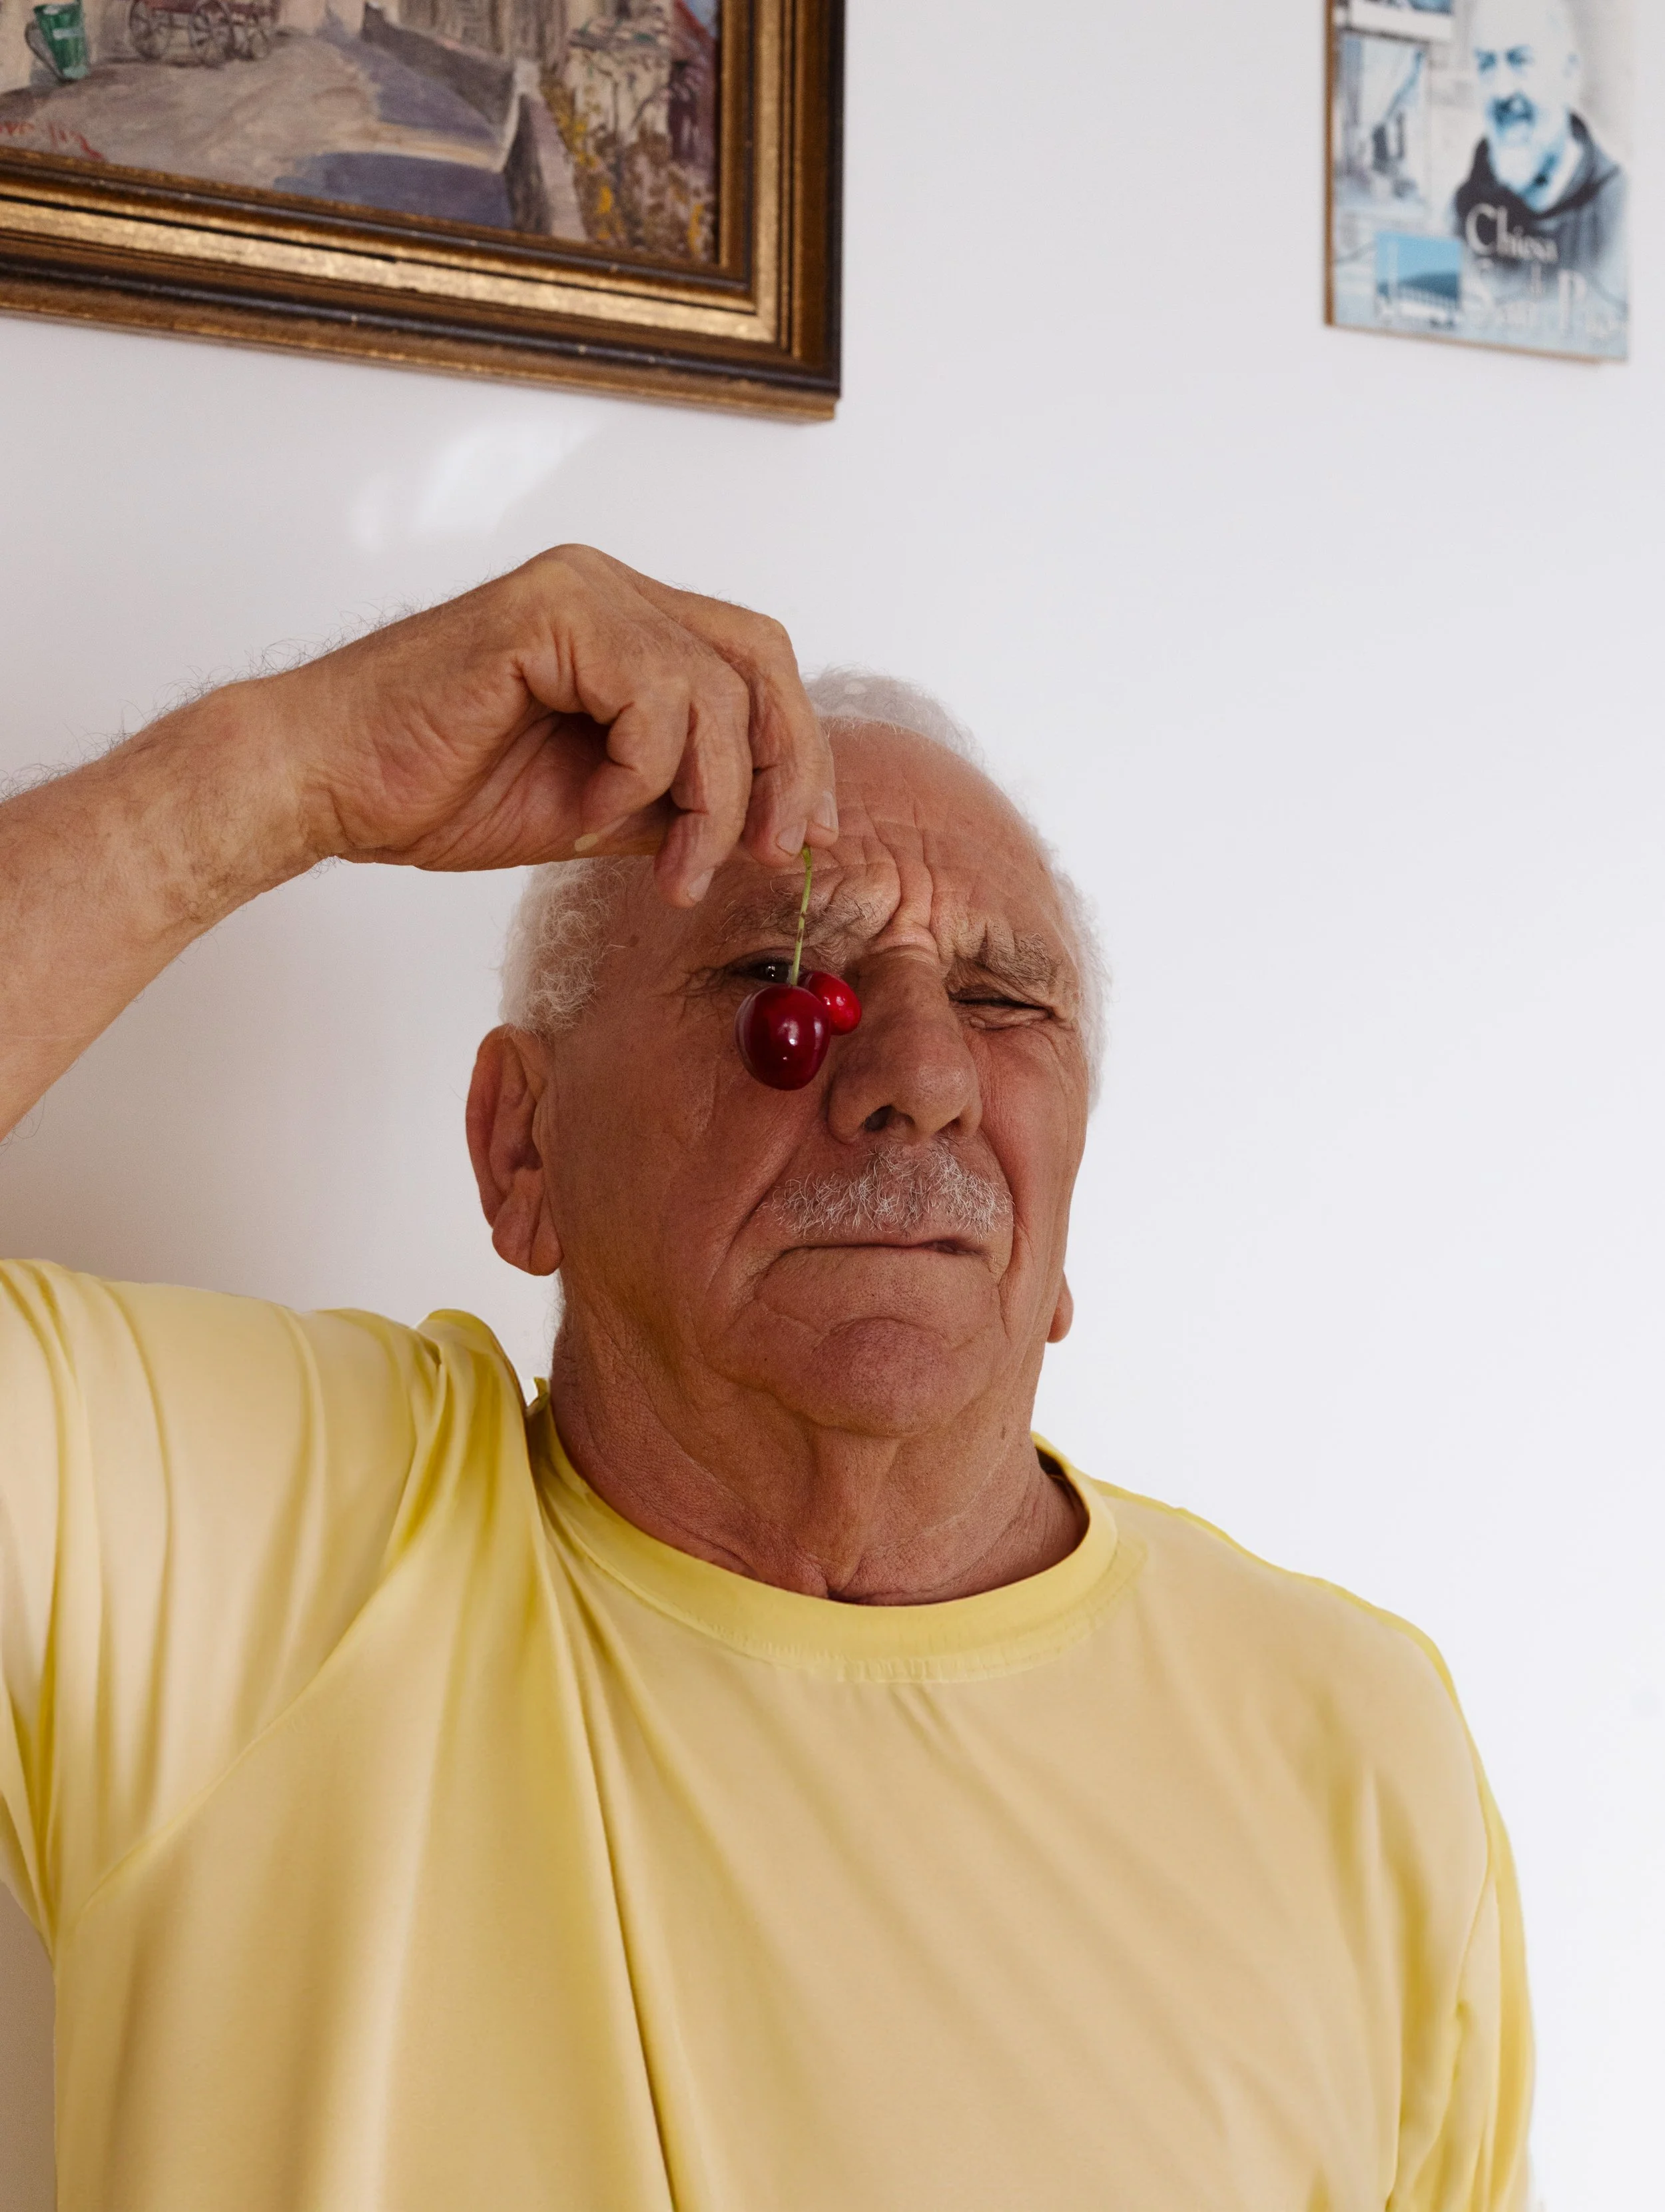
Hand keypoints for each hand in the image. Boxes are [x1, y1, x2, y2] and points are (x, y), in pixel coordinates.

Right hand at [260, 545, 837, 903]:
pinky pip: (653, 697)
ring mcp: (581, 590)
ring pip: (717, 690)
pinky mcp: (549, 612)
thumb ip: (680, 799)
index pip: (755, 664)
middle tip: (767, 853)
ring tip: (663, 867)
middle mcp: (610, 590)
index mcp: (626, 625)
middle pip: (761, 658)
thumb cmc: (438, 790)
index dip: (797, 749)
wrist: (327, 784)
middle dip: (783, 766)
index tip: (803, 836)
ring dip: (708, 801)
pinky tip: (588, 814)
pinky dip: (638, 776)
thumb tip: (777, 825)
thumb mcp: (600, 810)